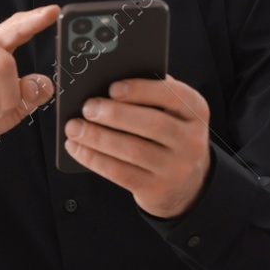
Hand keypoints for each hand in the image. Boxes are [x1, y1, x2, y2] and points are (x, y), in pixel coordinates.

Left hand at [63, 74, 211, 217]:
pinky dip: (94, 159)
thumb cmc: (168, 136)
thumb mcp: (172, 114)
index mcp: (195, 112)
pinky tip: (77, 147)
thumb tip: (107, 81)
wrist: (187, 183)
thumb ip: (151, 96)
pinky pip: (120, 172)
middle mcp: (191, 140)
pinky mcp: (156, 188)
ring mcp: (176, 168)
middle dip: (115, 115)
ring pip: (133, 151)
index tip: (113, 87)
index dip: (143, 90)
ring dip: (98, 138)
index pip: (175, 96)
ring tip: (74, 127)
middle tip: (87, 107)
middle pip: (153, 125)